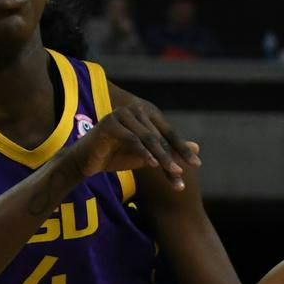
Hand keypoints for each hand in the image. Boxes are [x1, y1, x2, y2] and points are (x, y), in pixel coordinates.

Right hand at [73, 95, 199, 181]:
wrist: (86, 161)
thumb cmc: (116, 156)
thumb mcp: (148, 155)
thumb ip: (169, 150)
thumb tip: (197, 147)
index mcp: (146, 114)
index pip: (169, 133)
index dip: (183, 149)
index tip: (197, 164)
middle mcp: (136, 110)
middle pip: (159, 138)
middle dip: (172, 158)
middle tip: (182, 174)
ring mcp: (122, 114)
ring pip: (148, 139)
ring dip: (162, 157)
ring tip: (173, 172)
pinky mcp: (110, 123)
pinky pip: (132, 140)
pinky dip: (143, 153)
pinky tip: (153, 165)